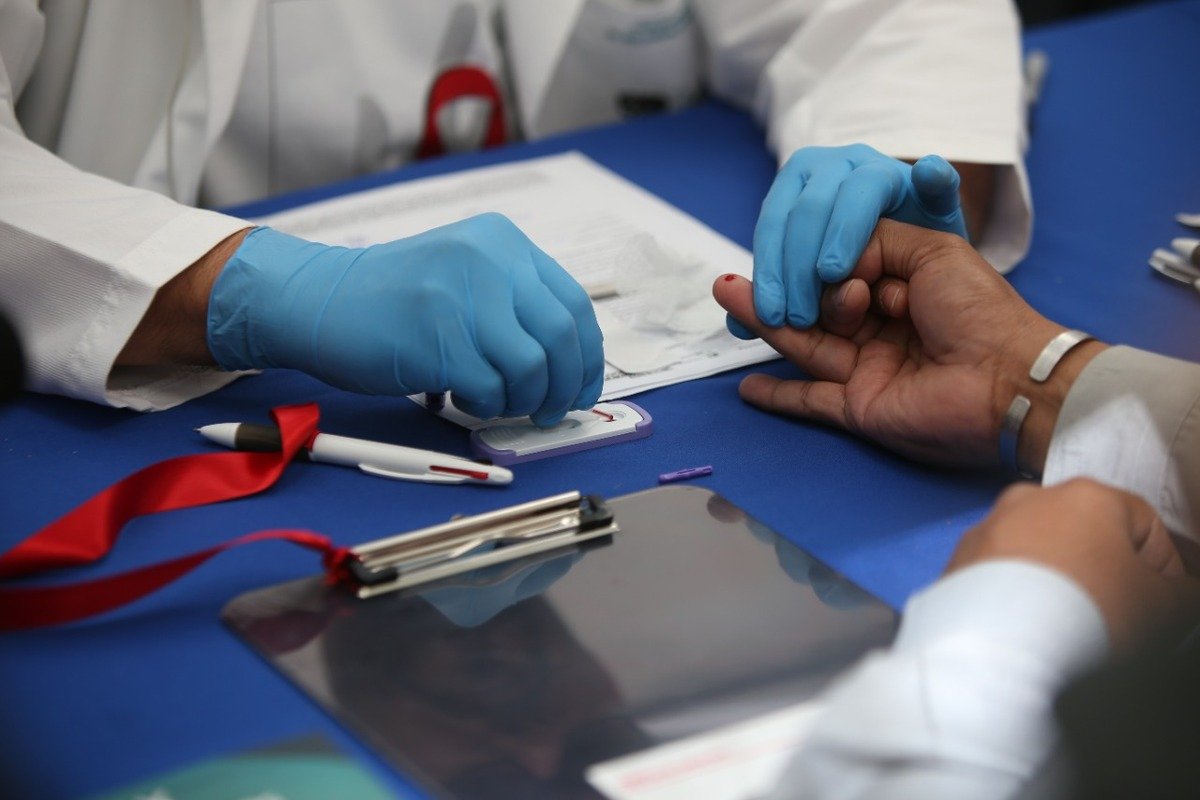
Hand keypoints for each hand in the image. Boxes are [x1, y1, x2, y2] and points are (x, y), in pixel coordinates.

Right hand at [207, 214, 603, 425]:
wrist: (319, 300)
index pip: (574, 304)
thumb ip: (515, 303)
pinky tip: (460, 395)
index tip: (583, 388)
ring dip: (521, 400)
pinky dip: (484, 404)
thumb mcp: (464, 277)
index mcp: (503, 242)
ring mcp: (463, 296)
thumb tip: (571, 364)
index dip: (587, 356)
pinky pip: (491, 388)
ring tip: (494, 400)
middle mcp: (490, 259)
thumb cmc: (396, 300)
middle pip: (563, 337)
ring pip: (532, 368)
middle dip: (565, 387)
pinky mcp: (439, 338)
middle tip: (550, 411)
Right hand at [714, 219, 1100, 467]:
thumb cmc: (979, 309)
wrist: (1006, 379)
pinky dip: (777, 396)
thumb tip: (831, 260)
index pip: (846, 266)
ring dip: (765, 318)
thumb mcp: (933, 250)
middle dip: (785, 283)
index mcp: (904, 289)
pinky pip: (809, 400)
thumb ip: (877, 240)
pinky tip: (746, 386)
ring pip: (804, 342)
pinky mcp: (857, 406)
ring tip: (725, 290)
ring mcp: (867, 368)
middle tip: (748, 269)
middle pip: (819, 303)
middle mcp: (883, 328)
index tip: (830, 258)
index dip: (827, 257)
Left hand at [735, 144, 966, 333]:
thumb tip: (737, 326)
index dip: (769, 271)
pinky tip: (928, 176)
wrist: (915, 260)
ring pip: (858, 191)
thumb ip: (778, 300)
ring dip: (842, 233)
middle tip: (800, 313)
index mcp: (798, 184)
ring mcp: (883, 172)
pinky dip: (933, 176)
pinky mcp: (928, 187)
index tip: (771, 315)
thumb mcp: (808, 284)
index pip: (773, 224)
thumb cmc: (854, 273)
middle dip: (798, 264)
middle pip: (808, 208)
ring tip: (834, 275)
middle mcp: (836, 169)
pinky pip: (935, 180)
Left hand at [948, 479, 1198, 648]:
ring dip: (1058, 582)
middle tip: (1116, 615)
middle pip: (1086, 535)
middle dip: (1105, 572)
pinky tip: (1027, 627)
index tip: (1165, 601)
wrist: (998, 650)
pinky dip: (1017, 595)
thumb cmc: (1086, 618)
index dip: (1164, 567)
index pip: (1145, 525)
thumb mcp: (1161, 609)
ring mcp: (988, 528)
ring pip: (1038, 553)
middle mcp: (1030, 500)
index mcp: (1087, 496)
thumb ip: (1180, 596)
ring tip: (1067, 625)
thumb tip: (1179, 595)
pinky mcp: (957, 561)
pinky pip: (1000, 575)